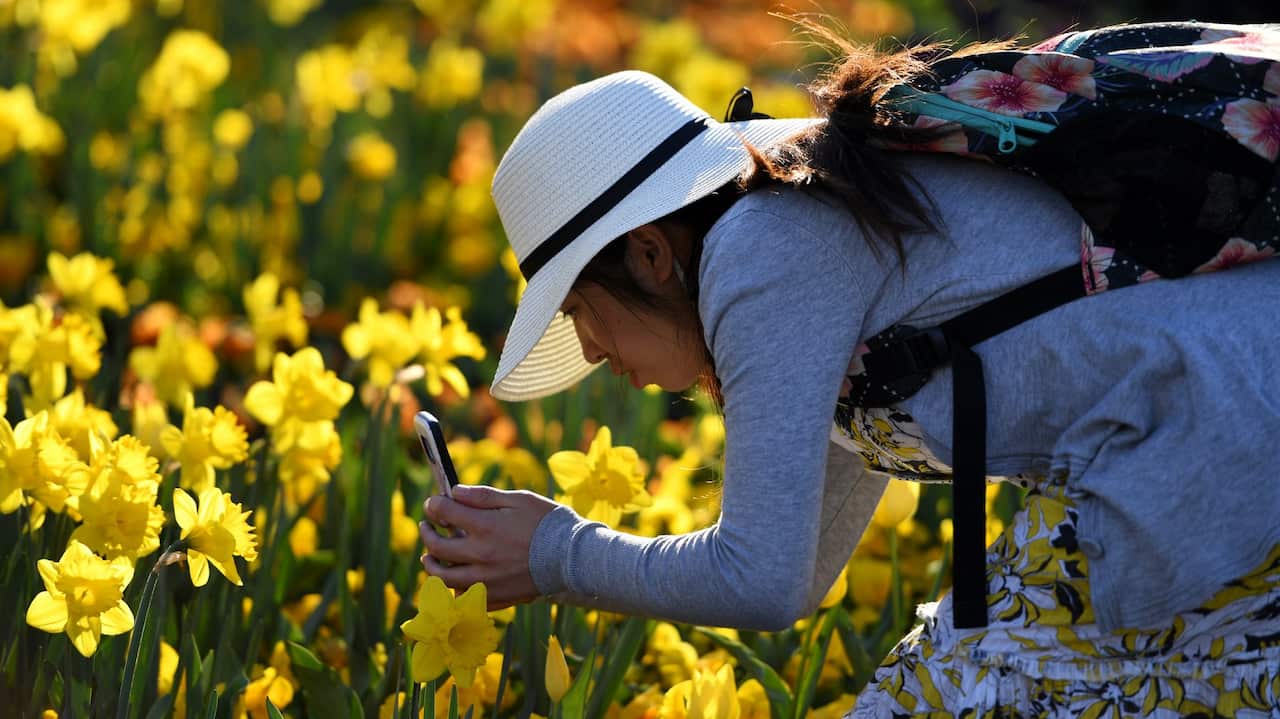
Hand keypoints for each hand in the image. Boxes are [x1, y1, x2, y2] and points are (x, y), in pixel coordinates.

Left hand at [420, 485, 558, 610]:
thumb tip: (454, 491)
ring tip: (429, 557)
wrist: (573, 557)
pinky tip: (453, 579)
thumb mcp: (518, 499)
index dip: (434, 505)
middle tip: (427, 525)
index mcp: (485, 527)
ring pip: (444, 578)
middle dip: (427, 532)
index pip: (444, 513)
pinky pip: (464, 597)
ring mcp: (485, 580)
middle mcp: (480, 556)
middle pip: (437, 547)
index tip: (434, 503)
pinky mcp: (495, 597)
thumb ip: (483, 496)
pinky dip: (453, 589)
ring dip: (430, 565)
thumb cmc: (548, 522)